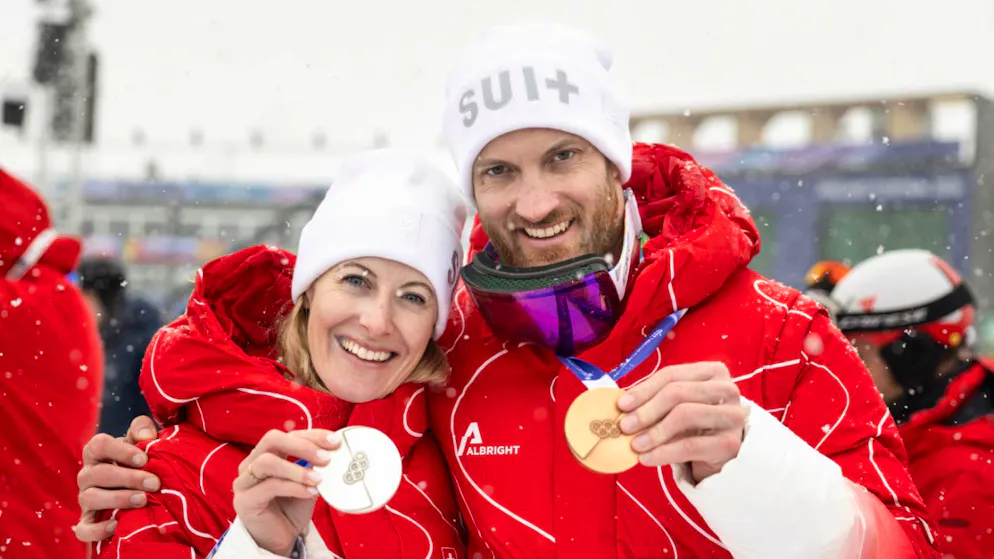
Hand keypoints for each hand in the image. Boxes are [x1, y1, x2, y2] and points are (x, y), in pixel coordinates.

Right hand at [75, 416, 160, 540]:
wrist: (138, 486)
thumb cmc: (139, 460)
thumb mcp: (142, 442)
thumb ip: (143, 430)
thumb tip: (146, 435)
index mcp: (97, 452)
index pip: (98, 445)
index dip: (120, 451)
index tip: (143, 458)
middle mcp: (87, 474)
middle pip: (98, 473)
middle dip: (128, 478)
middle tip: (154, 483)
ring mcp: (85, 498)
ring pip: (90, 498)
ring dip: (118, 499)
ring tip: (143, 500)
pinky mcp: (88, 521)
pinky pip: (84, 529)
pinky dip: (97, 529)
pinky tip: (117, 525)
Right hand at [233, 429, 341, 555]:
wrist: (280, 539)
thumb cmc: (292, 507)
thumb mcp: (307, 481)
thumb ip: (314, 466)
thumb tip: (333, 451)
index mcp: (267, 453)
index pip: (288, 434)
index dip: (312, 435)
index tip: (335, 442)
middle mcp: (251, 463)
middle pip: (272, 440)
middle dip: (302, 445)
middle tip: (326, 458)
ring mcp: (244, 482)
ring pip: (267, 462)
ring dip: (296, 469)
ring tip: (319, 479)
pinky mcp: (244, 501)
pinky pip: (269, 486)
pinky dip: (294, 487)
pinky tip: (310, 492)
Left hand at [617, 362, 747, 482]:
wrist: (723, 454)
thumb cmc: (696, 425)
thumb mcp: (677, 407)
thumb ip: (655, 401)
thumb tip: (622, 407)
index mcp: (712, 371)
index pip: (672, 375)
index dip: (643, 389)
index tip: (622, 405)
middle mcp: (727, 389)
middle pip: (678, 392)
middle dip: (647, 410)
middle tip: (625, 426)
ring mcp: (732, 415)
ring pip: (685, 415)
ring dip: (654, 432)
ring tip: (635, 445)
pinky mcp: (730, 443)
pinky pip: (690, 445)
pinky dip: (664, 452)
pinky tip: (647, 458)